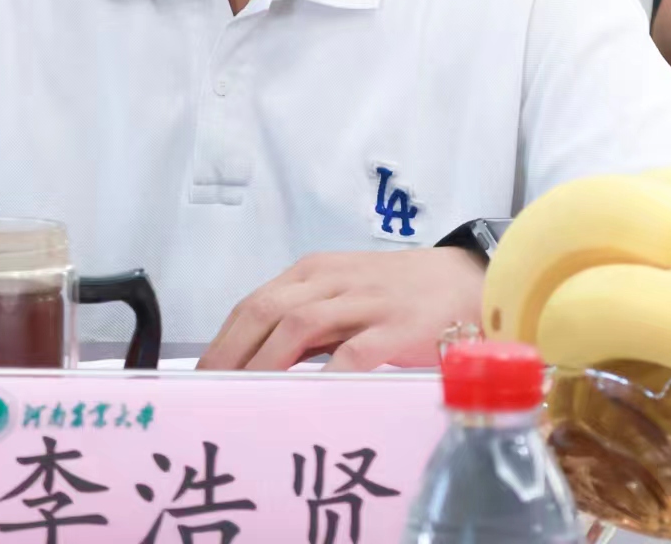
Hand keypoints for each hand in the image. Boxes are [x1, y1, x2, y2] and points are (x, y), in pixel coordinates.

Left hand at [197, 248, 483, 372]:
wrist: (468, 279)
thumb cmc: (400, 294)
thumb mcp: (345, 294)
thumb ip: (307, 321)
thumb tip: (258, 364)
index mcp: (314, 272)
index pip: (254, 304)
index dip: (223, 341)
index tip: (201, 378)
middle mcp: (332, 281)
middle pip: (265, 311)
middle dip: (232, 354)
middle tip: (210, 393)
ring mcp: (365, 302)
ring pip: (299, 326)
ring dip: (266, 364)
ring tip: (244, 398)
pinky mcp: (398, 326)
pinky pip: (354, 351)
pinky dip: (327, 373)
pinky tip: (309, 398)